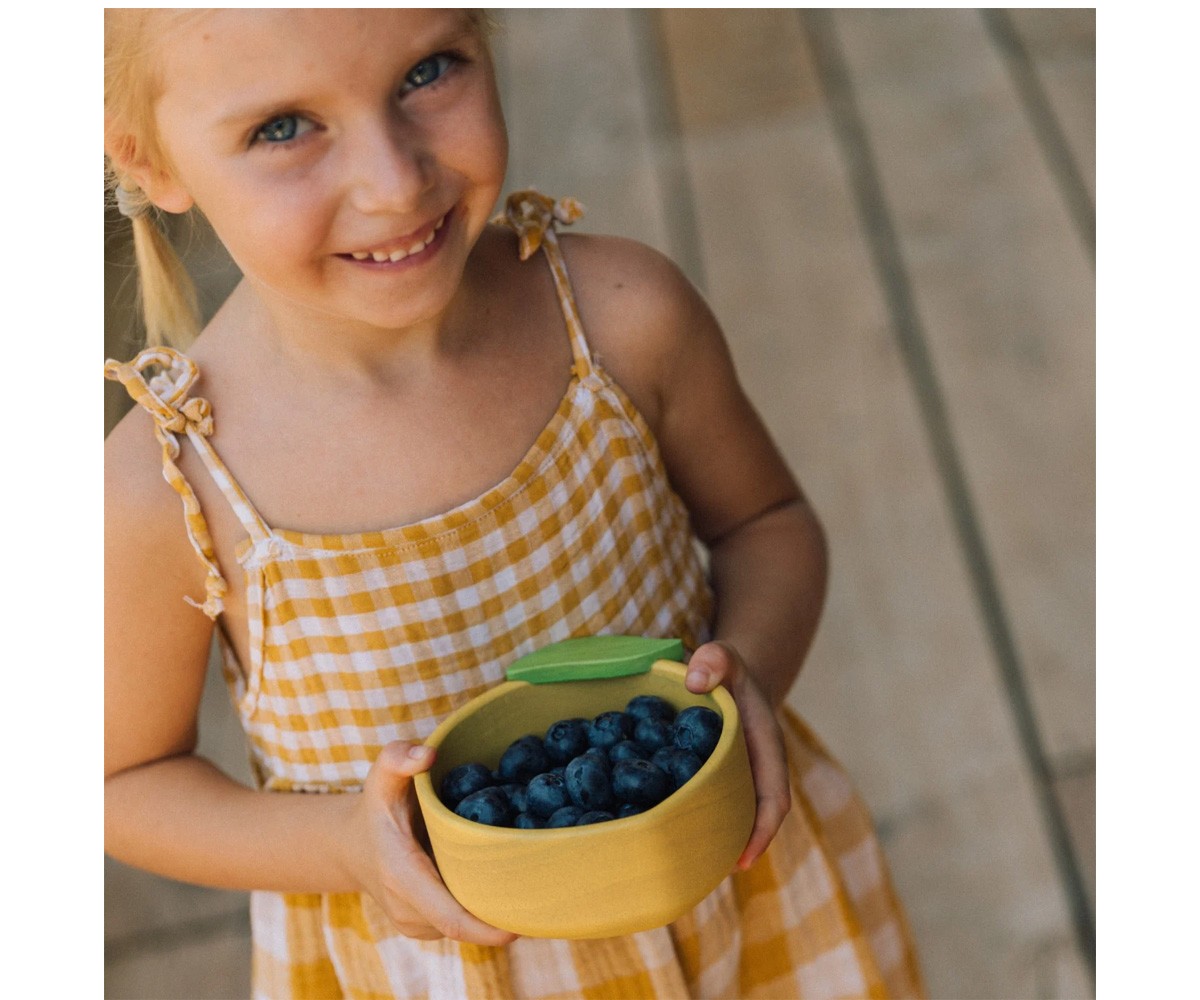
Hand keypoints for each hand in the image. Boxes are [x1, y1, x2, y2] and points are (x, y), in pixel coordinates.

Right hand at [345, 740, 517, 945]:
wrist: (352, 846)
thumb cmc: (376, 806)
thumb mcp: (381, 775)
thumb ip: (400, 757)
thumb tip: (428, 754)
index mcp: (402, 875)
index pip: (450, 917)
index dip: (487, 927)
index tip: (522, 924)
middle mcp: (407, 909)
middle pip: (466, 925)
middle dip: (502, 915)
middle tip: (543, 894)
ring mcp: (414, 924)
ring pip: (465, 926)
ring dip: (491, 910)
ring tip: (521, 882)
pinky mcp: (423, 928)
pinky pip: (458, 924)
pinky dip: (479, 910)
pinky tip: (495, 883)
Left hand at [685, 641, 790, 869]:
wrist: (729, 673)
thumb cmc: (728, 668)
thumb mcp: (725, 656)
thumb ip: (715, 659)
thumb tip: (695, 682)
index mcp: (765, 750)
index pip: (774, 799)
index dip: (762, 830)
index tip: (744, 859)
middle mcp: (753, 772)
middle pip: (751, 819)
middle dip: (733, 848)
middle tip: (701, 874)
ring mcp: (734, 778)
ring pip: (728, 817)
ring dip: (712, 841)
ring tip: (682, 869)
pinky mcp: (712, 779)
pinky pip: (706, 804)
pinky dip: (692, 821)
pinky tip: (665, 836)